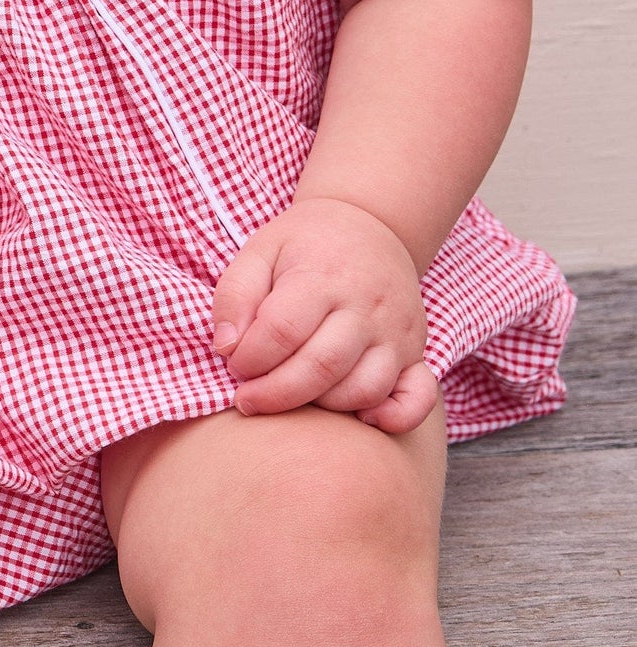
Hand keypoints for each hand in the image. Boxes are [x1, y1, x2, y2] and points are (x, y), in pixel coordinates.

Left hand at [211, 197, 438, 431]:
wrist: (372, 226)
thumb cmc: (305, 245)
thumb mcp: (259, 251)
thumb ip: (234, 296)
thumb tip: (227, 348)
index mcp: (322, 276)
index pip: (281, 330)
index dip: (249, 358)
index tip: (235, 363)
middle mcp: (366, 307)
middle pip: (322, 366)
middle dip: (275, 394)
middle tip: (248, 398)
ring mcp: (396, 332)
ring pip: (364, 389)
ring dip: (321, 407)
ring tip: (292, 396)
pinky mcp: (416, 352)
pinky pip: (418, 397)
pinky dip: (395, 418)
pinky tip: (363, 421)